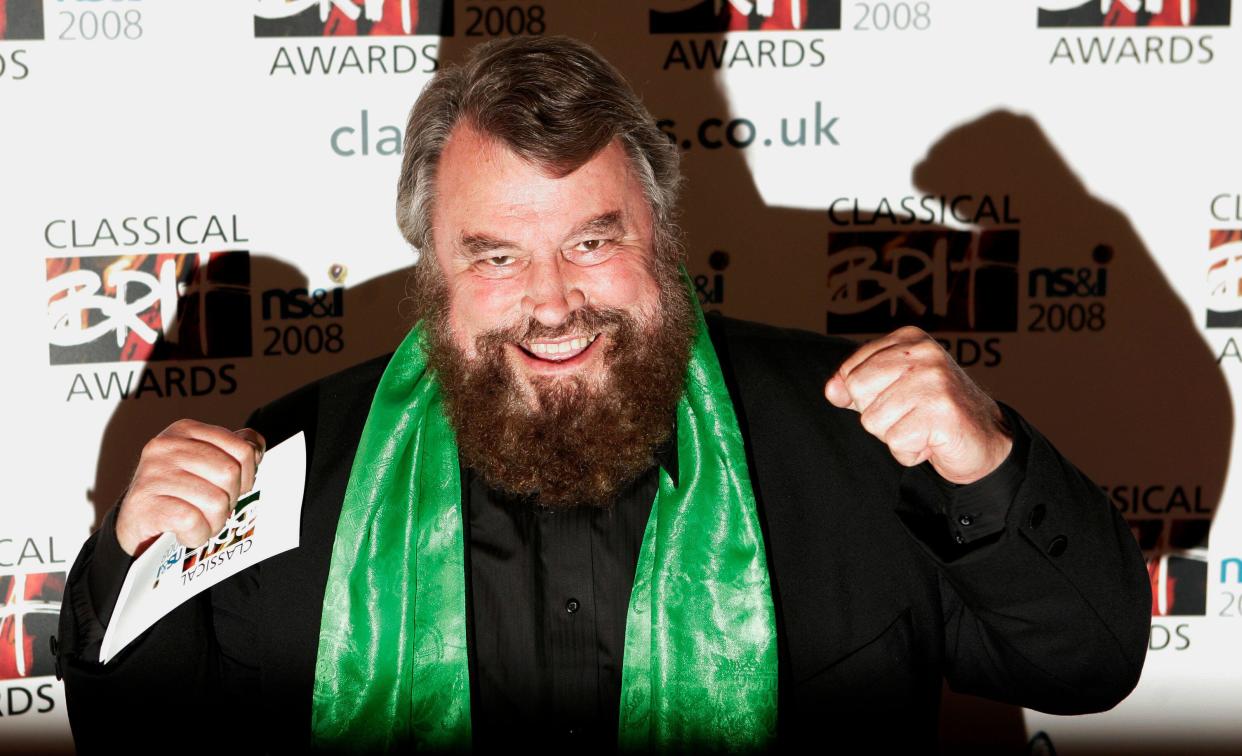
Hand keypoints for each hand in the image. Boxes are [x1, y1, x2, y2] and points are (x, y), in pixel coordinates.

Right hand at [114, 419, 265, 556]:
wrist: (134, 524)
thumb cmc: (176, 492)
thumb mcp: (204, 464)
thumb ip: (232, 451)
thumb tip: (255, 446)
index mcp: (185, 431)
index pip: (243, 449)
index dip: (248, 475)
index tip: (236, 488)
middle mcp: (166, 447)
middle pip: (230, 474)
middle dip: (230, 499)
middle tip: (213, 509)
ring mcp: (153, 474)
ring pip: (216, 501)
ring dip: (214, 521)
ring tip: (199, 521)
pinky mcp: (145, 504)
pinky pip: (193, 521)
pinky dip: (197, 534)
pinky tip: (186, 533)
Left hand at [824, 326, 1011, 484]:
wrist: (985, 438)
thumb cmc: (931, 412)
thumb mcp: (890, 389)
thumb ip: (856, 386)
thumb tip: (832, 390)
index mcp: (908, 339)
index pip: (850, 371)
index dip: (864, 397)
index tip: (895, 399)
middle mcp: (923, 353)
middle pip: (857, 391)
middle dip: (876, 415)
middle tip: (909, 415)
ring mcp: (935, 381)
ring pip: (873, 421)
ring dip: (894, 436)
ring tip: (922, 427)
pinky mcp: (943, 413)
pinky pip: (897, 443)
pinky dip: (910, 452)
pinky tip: (932, 441)